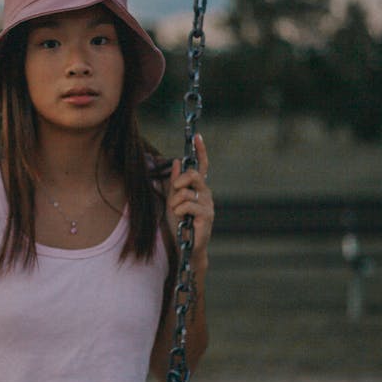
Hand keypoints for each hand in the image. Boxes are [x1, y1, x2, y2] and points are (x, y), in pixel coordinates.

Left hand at [166, 134, 213, 262]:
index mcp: (199, 188)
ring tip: (177, 213)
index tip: (198, 136)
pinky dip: (179, 211)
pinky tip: (181, 219)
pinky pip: (187, 204)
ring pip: (186, 192)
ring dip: (175, 202)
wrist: (186, 245)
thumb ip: (175, 182)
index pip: (203, 166)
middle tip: (175, 191)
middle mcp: (206, 194)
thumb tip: (177, 161)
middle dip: (181, 180)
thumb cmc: (180, 224)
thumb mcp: (173, 200)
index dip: (201, 151)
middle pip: (194, 174)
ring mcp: (208, 204)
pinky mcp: (206, 215)